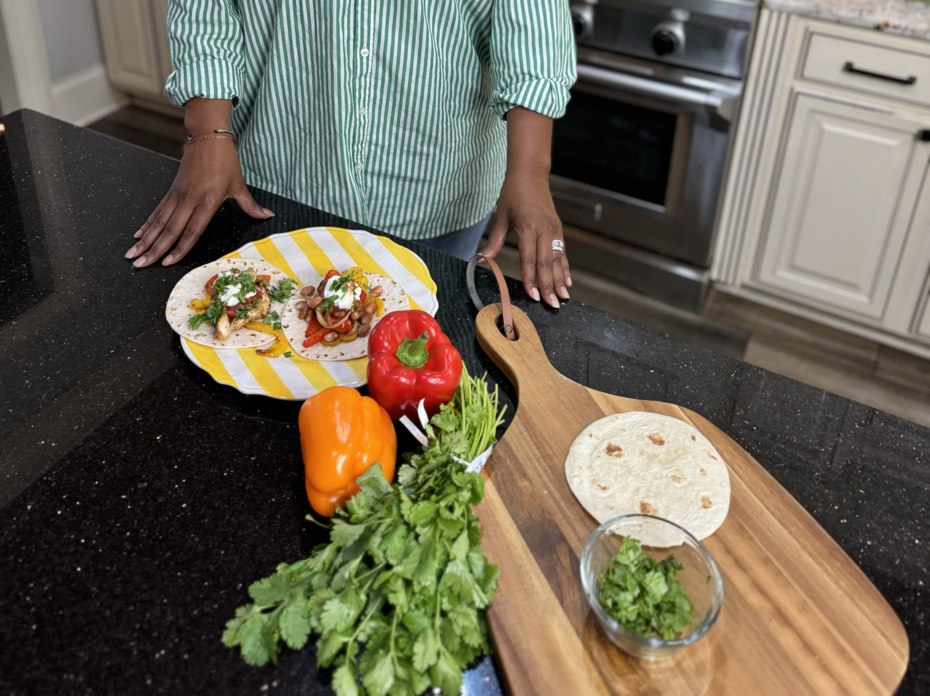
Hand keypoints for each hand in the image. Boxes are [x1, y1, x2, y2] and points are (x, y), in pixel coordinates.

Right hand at [125, 99, 273, 266]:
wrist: (207, 136)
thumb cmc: (225, 160)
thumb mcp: (239, 184)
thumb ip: (250, 205)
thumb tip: (267, 216)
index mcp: (207, 201)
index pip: (192, 231)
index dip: (179, 248)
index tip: (167, 262)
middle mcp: (189, 199)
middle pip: (169, 229)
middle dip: (154, 249)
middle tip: (140, 264)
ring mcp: (178, 195)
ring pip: (159, 222)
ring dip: (146, 240)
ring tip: (133, 254)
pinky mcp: (172, 190)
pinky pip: (157, 210)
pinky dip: (147, 224)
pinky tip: (138, 235)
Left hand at [481, 174, 569, 307]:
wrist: (530, 173)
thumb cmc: (513, 192)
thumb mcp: (501, 216)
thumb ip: (495, 240)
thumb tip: (483, 260)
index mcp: (528, 226)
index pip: (529, 259)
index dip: (531, 279)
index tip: (533, 296)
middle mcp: (544, 229)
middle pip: (546, 263)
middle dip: (549, 286)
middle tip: (551, 304)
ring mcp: (554, 229)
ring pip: (557, 260)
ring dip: (560, 280)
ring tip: (562, 298)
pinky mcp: (558, 229)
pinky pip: (562, 252)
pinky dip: (565, 268)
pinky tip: (567, 281)